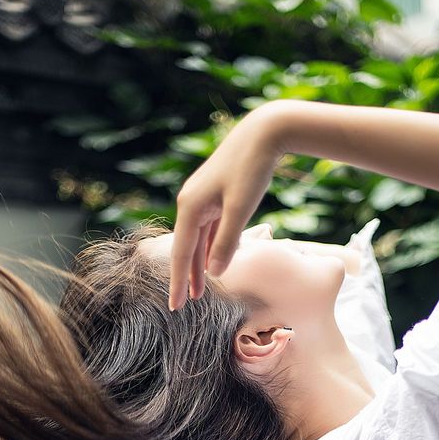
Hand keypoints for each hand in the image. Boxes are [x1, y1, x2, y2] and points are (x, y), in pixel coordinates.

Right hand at [168, 102, 287, 310]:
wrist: (264, 132)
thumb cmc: (252, 169)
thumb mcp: (240, 209)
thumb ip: (227, 242)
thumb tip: (214, 273)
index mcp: (190, 207)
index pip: (181, 254)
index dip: (177, 282)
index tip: (175, 306)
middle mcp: (190, 203)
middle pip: (185, 249)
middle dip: (184, 278)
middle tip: (182, 305)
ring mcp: (202, 199)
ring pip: (197, 241)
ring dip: (198, 265)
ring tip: (198, 291)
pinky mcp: (215, 195)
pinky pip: (208, 230)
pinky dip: (209, 248)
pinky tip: (212, 263)